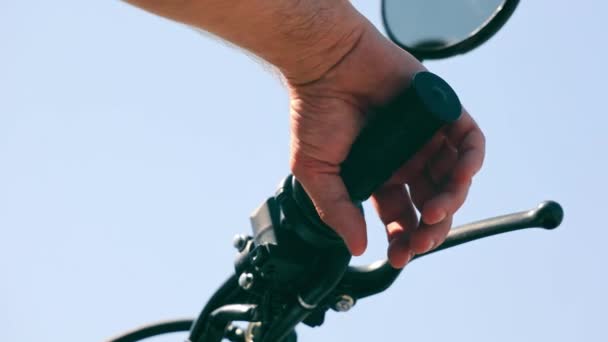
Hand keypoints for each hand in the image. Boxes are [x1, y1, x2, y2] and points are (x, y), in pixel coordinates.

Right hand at [288, 23, 484, 267]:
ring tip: (435, 214)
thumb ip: (337, 210)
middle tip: (421, 242)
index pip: (402, 214)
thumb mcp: (317, 171)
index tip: (400, 255)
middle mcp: (407, 158)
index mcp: (380, 174)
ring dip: (451, 201)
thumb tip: (358, 247)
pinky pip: (468, 141)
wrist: (324, 65)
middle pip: (431, 202)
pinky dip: (470, 161)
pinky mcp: (440, 111)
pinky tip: (460, 177)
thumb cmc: (314, 113)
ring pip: (453, 178)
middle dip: (430, 230)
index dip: (404, 238)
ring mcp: (426, 137)